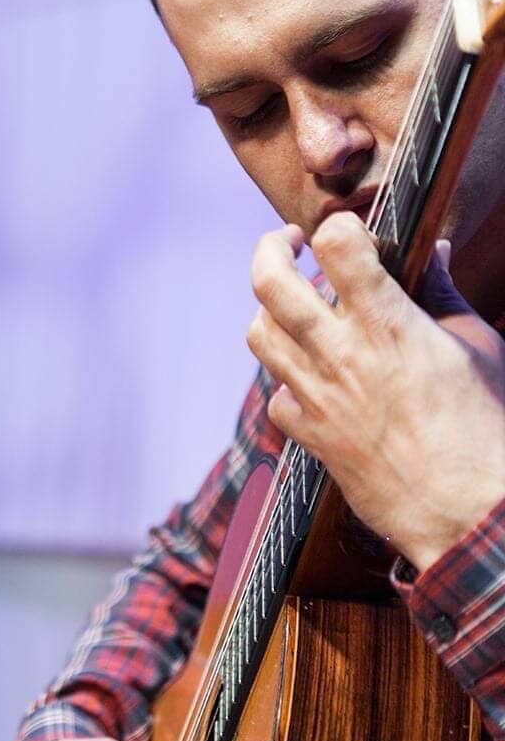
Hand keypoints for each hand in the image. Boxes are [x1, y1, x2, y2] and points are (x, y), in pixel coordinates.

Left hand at [245, 216, 504, 570]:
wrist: (467, 512)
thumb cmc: (485, 429)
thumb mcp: (479, 346)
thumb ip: (444, 294)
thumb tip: (433, 253)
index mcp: (386, 323)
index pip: (337, 246)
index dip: (339, 228)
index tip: (346, 233)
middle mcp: (339, 353)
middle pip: (269, 283)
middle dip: (271, 249)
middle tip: (288, 244)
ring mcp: (317, 394)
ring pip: (259, 335)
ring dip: (271, 314)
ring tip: (295, 309)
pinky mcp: (309, 434)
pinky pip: (276, 396)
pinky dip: (288, 382)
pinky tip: (313, 380)